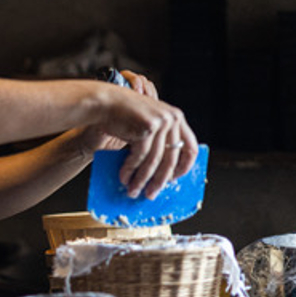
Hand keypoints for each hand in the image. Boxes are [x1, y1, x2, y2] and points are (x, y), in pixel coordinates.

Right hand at [94, 71, 198, 198]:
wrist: (105, 102)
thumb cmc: (123, 115)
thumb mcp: (148, 125)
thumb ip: (159, 141)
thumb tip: (164, 173)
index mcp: (177, 118)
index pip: (190, 148)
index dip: (183, 168)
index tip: (173, 181)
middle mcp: (172, 119)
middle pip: (171, 159)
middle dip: (159, 181)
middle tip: (150, 194)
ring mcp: (161, 122)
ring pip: (154, 160)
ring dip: (142, 179)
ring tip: (133, 190)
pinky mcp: (148, 127)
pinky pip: (140, 156)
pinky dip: (130, 170)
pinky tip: (124, 177)